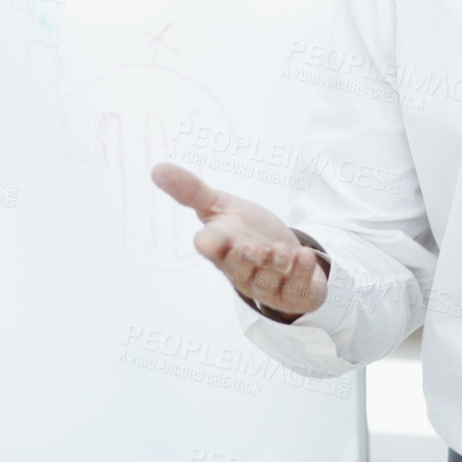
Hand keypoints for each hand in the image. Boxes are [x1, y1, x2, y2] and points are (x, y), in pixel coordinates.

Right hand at [152, 162, 328, 317]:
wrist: (284, 256)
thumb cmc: (246, 232)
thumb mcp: (220, 206)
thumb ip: (191, 190)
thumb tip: (156, 168)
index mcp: (222, 248)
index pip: (210, 248)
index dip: (211, 245)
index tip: (211, 240)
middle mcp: (241, 270)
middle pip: (239, 268)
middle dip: (246, 259)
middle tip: (252, 247)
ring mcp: (266, 284)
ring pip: (268, 280)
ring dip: (276, 266)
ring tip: (283, 252)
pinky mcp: (293, 293)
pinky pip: (297, 288)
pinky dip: (302, 273)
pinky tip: (306, 257)